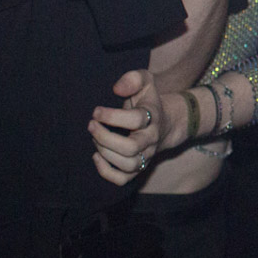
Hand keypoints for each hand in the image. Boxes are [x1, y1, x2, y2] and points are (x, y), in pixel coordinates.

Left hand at [89, 68, 162, 184]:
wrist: (166, 123)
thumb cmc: (148, 101)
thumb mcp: (146, 81)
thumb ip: (133, 79)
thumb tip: (117, 88)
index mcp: (153, 117)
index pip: (137, 120)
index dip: (113, 116)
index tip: (96, 111)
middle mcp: (151, 139)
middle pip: (131, 148)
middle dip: (105, 138)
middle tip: (91, 126)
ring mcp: (146, 155)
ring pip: (128, 164)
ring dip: (105, 153)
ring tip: (94, 138)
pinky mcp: (138, 167)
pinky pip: (123, 179)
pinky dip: (106, 172)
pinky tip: (96, 156)